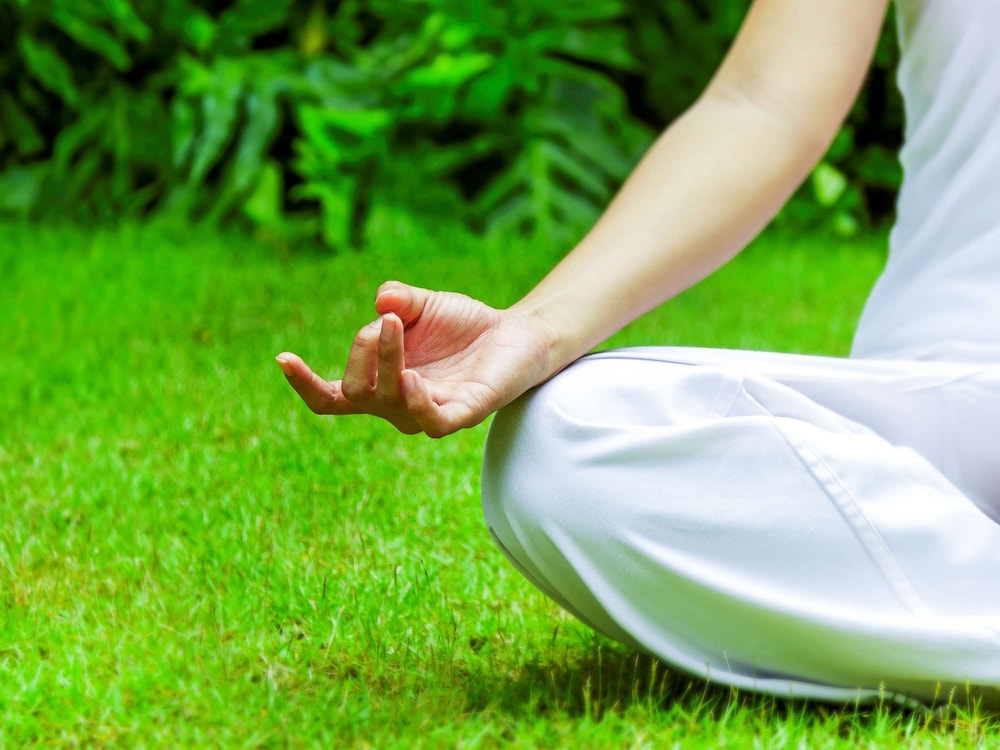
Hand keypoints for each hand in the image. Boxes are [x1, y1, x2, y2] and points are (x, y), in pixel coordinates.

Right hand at [276, 281, 556, 436]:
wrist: (516, 333)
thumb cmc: (462, 324)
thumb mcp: (421, 303)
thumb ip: (398, 300)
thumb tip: (381, 304)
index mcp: (378, 383)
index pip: (330, 398)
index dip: (303, 384)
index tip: (281, 357)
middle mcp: (396, 405)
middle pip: (354, 389)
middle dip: (360, 348)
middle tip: (389, 320)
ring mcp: (427, 412)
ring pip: (387, 398)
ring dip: (384, 359)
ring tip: (395, 326)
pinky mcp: (461, 414)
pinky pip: (431, 421)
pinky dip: (415, 402)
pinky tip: (411, 379)